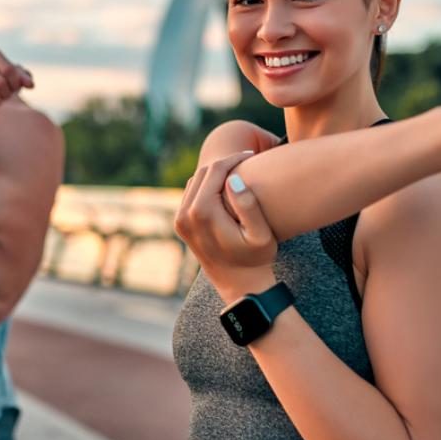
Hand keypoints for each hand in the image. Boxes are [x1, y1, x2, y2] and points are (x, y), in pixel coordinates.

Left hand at [174, 151, 277, 300]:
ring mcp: (180, 220)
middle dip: (225, 164)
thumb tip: (233, 179)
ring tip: (238, 173)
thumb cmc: (256, 258)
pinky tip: (225, 188)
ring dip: (215, 174)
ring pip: (196, 181)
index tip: (252, 155)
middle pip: (203, 172)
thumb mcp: (261, 235)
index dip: (234, 158)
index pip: (216, 170)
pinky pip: (191, 193)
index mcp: (202, 212)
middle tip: (246, 161)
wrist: (239, 284)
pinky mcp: (180, 224)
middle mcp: (185, 214)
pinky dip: (206, 186)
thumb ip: (248, 205)